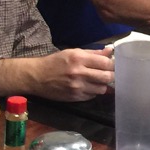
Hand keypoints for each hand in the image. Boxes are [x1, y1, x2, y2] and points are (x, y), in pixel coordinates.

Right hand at [0, 47, 114, 101]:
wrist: (37, 77)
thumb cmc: (55, 62)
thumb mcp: (72, 52)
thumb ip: (93, 53)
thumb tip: (110, 51)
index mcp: (79, 58)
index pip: (106, 63)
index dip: (112, 64)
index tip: (112, 64)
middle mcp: (79, 73)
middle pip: (107, 77)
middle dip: (111, 76)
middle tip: (109, 74)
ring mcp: (77, 87)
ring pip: (102, 89)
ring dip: (103, 85)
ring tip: (99, 81)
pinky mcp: (75, 97)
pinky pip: (92, 96)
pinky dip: (94, 92)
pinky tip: (90, 87)